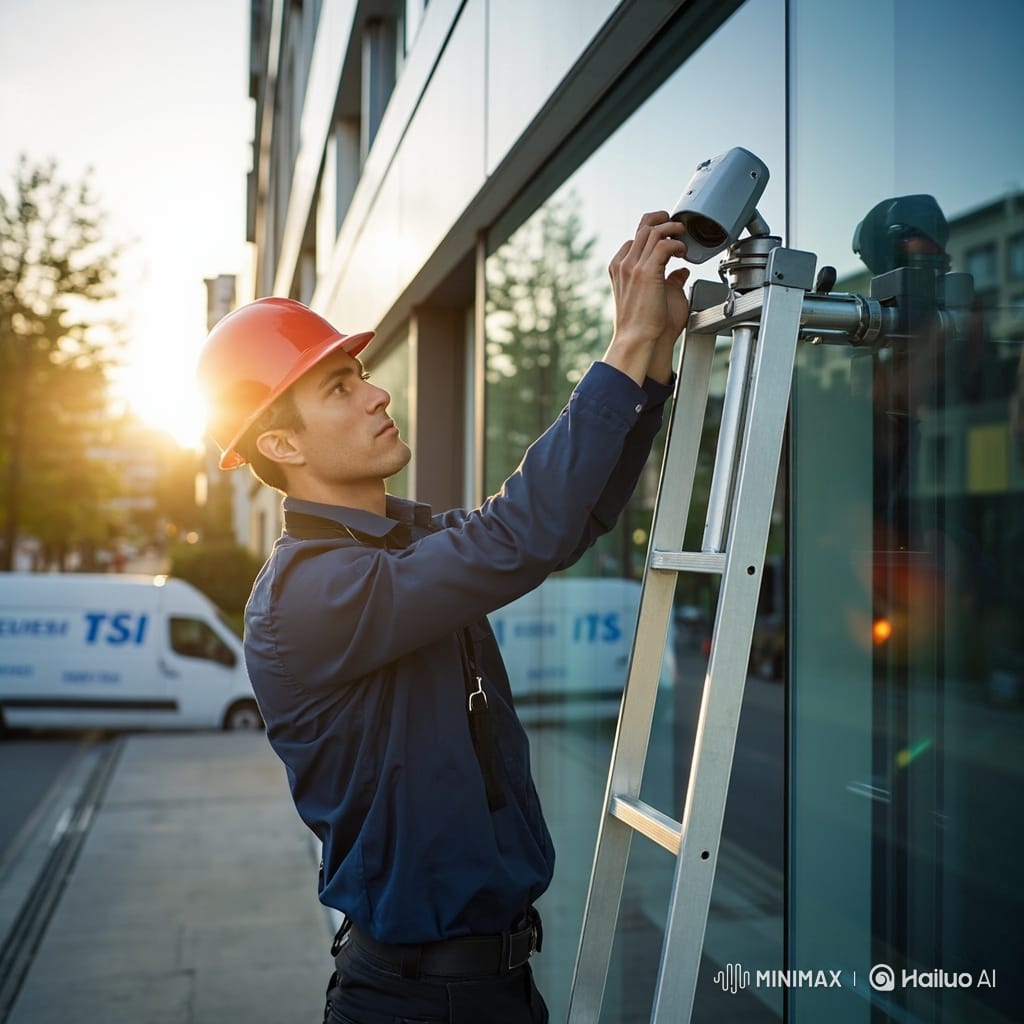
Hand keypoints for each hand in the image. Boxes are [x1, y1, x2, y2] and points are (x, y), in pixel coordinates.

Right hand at [604, 212, 689, 383]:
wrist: (637, 341)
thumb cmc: (645, 327)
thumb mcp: (654, 296)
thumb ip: (667, 280)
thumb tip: (680, 272)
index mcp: (620, 270)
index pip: (634, 239)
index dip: (652, 234)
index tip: (667, 237)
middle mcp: (624, 264)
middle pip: (642, 229)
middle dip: (662, 221)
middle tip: (677, 225)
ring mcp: (633, 267)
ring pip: (652, 232)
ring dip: (671, 230)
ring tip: (683, 235)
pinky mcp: (646, 272)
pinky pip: (663, 245)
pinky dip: (676, 244)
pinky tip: (683, 252)